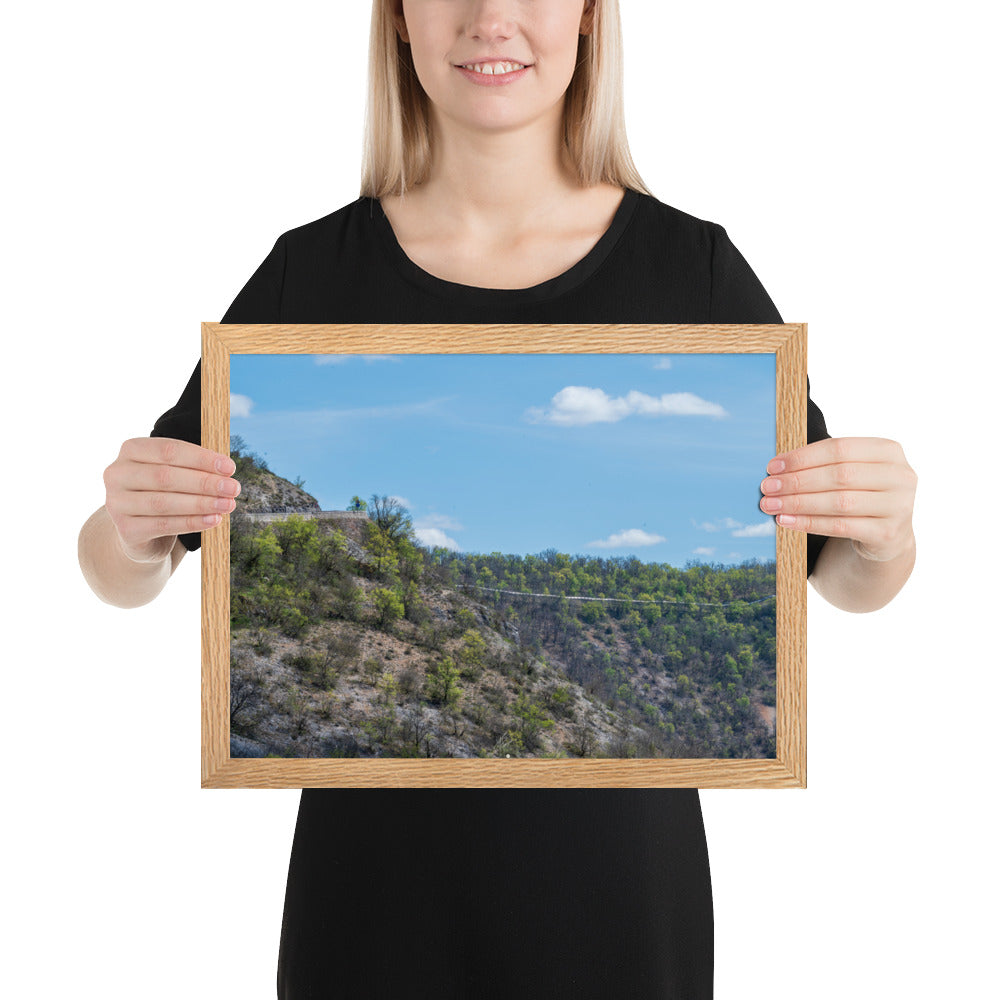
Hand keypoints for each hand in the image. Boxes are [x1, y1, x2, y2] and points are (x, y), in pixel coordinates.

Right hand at [103, 437, 240, 561]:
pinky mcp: (126, 529)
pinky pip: (164, 525)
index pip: (168, 450)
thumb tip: (226, 471)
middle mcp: (117, 474)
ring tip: (228, 504)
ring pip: (164, 502)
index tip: (230, 467)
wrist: (140, 532)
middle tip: (233, 488)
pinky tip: (214, 520)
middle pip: (166, 476)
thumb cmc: (163, 493)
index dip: (201, 458)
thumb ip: (194, 468)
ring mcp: (117, 503)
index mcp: (131, 450)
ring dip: (201, 503)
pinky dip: (192, 522)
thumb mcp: (175, 474)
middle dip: (205, 482)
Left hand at [759, 437, 916, 561]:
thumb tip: (776, 468)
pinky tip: (786, 521)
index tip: (772, 466)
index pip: (840, 448)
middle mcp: (900, 476)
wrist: (887, 535)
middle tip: (767, 487)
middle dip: (797, 481)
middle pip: (839, 475)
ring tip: (771, 505)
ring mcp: (899, 506)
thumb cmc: (860, 495)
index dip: (803, 457)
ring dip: (798, 503)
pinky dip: (808, 523)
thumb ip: (824, 464)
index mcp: (889, 451)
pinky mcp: (888, 533)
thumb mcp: (852, 472)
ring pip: (839, 502)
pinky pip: (840, 526)